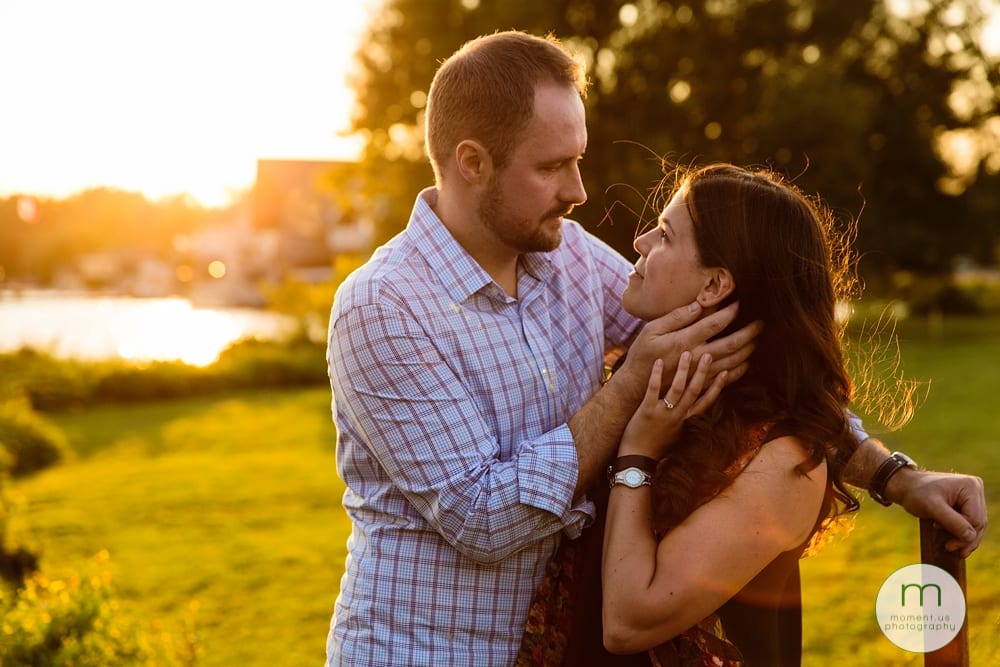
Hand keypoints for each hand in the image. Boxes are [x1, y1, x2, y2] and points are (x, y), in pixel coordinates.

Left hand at [619, 353, 722, 458]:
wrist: (638, 459)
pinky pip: (653, 390)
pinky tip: (659, 361)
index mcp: (687, 421)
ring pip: (677, 389)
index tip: (727, 371)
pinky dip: (656, 375)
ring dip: (683, 370)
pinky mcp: (646, 411)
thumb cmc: (656, 446)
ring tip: (687, 353)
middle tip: (709, 353)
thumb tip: (691, 407)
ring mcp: (663, 413)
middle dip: (703, 372)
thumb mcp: (676, 433)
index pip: (707, 401)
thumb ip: (684, 419)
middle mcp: (678, 416)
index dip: (717, 386)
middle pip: (695, 391)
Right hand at [623, 302, 760, 400]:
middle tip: (761, 323)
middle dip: (749, 333)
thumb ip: (676, 317)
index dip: (730, 312)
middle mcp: (695, 357)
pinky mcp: (699, 385)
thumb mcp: (651, 330)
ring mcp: (699, 373)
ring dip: (747, 351)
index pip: (714, 323)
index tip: (740, 303)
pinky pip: (725, 379)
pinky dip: (738, 371)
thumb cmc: (642, 354)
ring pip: (732, 362)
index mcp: (684, 341)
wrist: (636, 385)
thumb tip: (698, 305)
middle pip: (730, 344)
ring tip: (757, 340)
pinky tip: (745, 363)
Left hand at [887, 468, 986, 556]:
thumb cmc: (915, 492)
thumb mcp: (931, 507)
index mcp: (970, 486)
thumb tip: (970, 537)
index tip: (948, 545)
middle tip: (951, 550)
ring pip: (976, 523)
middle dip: (966, 539)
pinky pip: (970, 520)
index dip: (963, 535)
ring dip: (965, 538)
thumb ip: (952, 522)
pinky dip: (962, 531)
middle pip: (978, 522)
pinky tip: (954, 540)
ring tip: (952, 548)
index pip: (974, 518)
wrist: (905, 485)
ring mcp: (972, 494)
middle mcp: (975, 488)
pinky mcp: (967, 501)